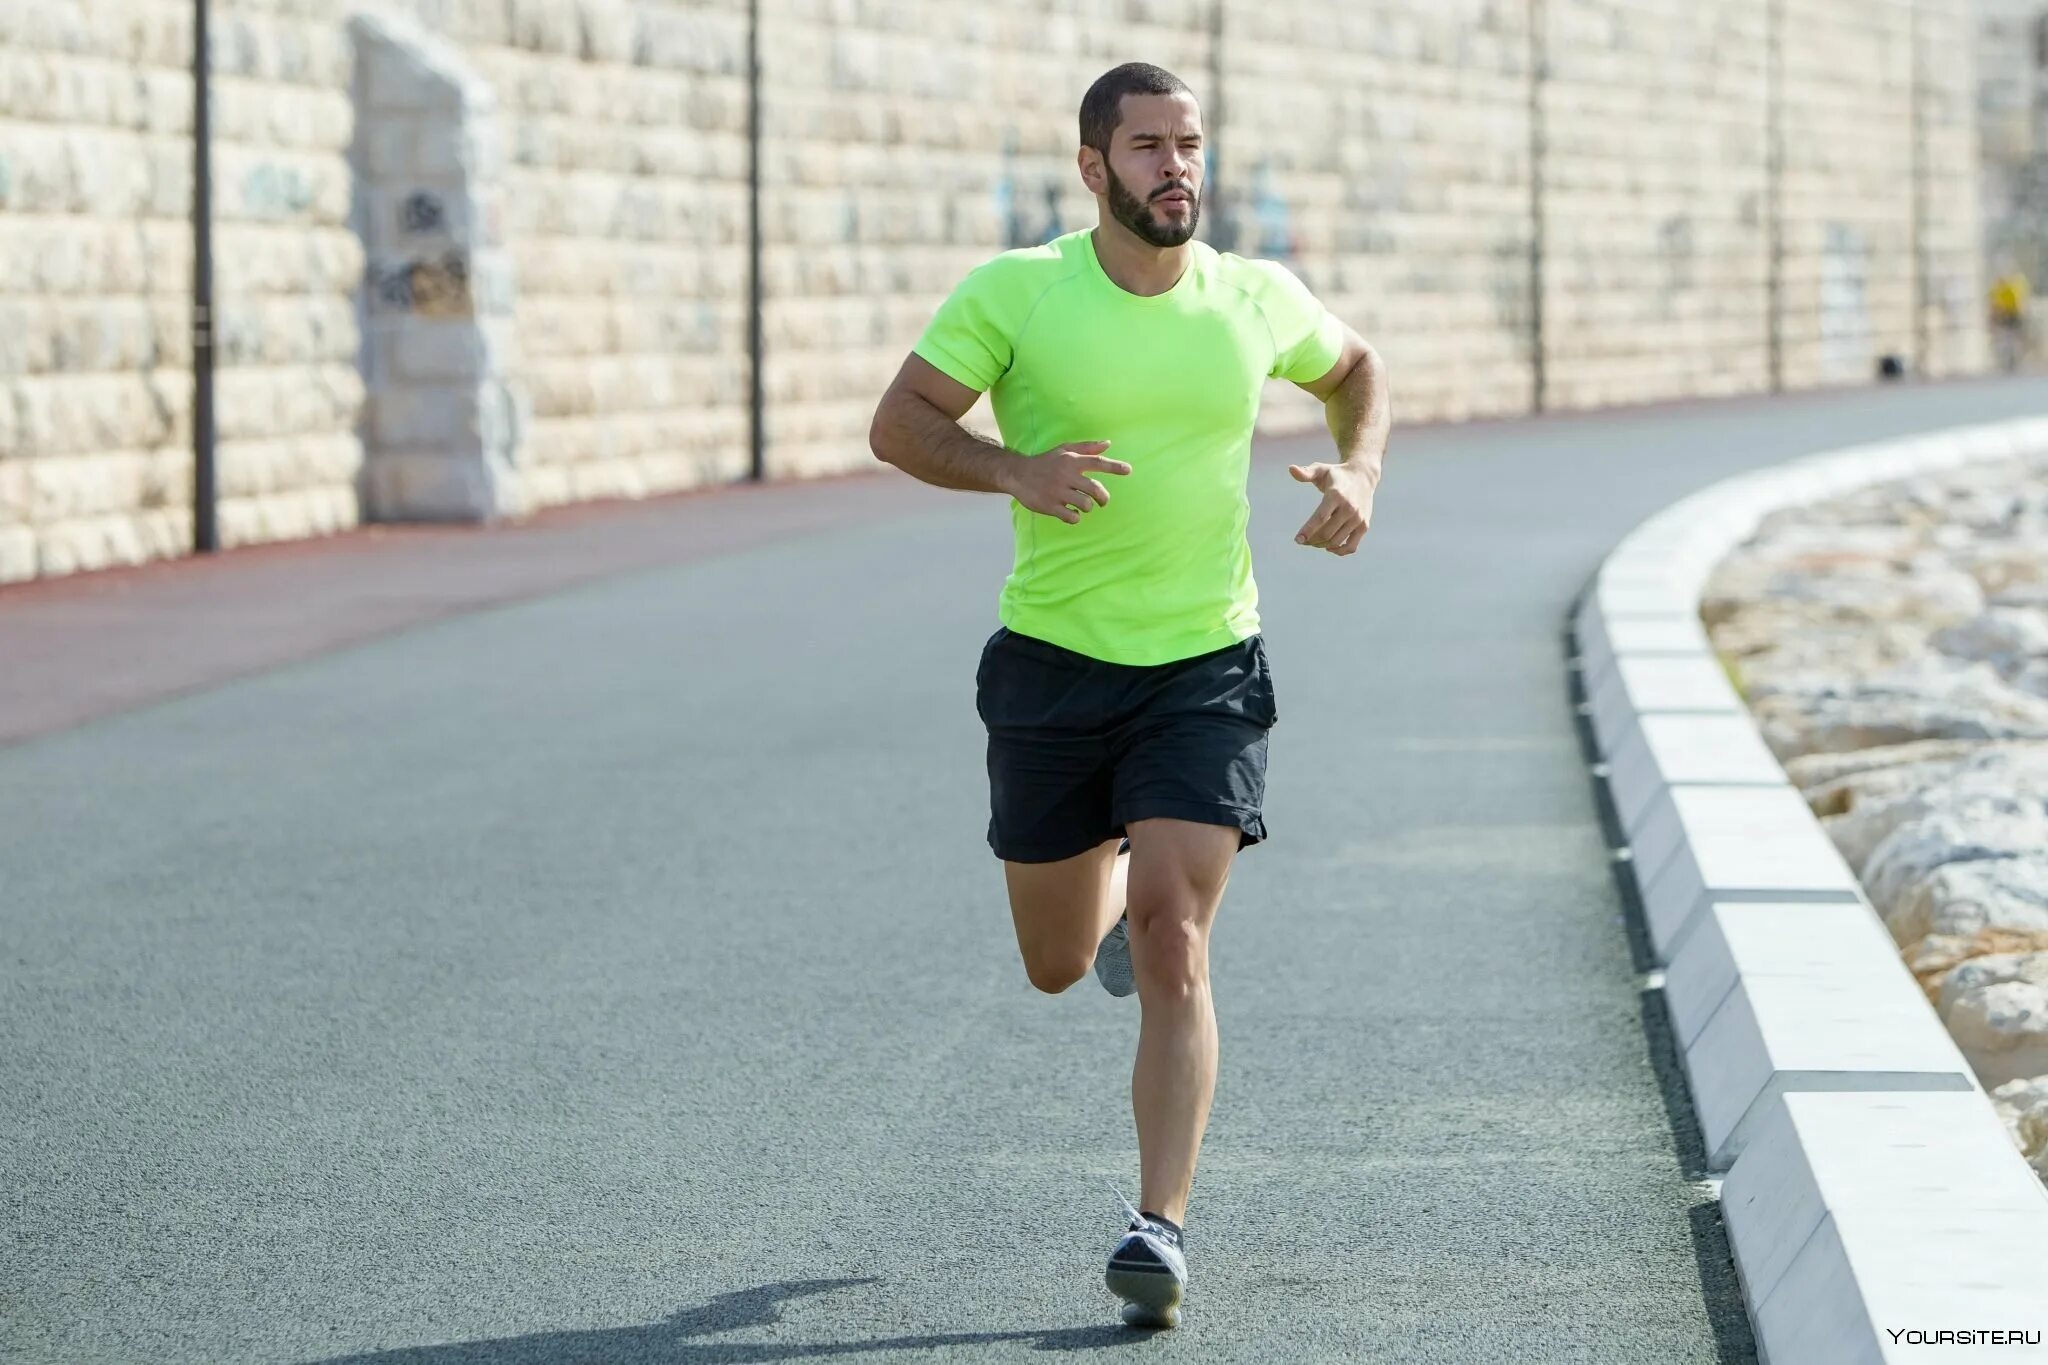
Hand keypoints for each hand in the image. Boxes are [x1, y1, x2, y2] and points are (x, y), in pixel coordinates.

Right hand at [1005, 440, 1131, 523]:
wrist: (1018, 473)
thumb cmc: (1046, 462)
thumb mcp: (1064, 450)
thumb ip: (1086, 448)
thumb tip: (1108, 444)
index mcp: (1071, 461)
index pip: (1097, 462)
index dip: (1114, 467)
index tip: (1129, 470)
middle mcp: (1066, 475)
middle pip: (1095, 489)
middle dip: (1103, 498)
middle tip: (1102, 501)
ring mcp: (1057, 492)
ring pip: (1085, 504)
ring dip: (1088, 507)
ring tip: (1082, 505)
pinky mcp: (1050, 506)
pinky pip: (1072, 517)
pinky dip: (1075, 517)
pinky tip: (1070, 513)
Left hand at [1289, 462, 1375, 554]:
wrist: (1363, 476)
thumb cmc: (1336, 474)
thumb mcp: (1321, 470)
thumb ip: (1306, 472)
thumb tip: (1290, 469)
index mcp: (1336, 495)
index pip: (1320, 517)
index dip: (1308, 531)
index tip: (1297, 540)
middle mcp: (1349, 508)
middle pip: (1327, 532)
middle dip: (1311, 540)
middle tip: (1303, 540)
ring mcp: (1358, 518)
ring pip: (1337, 541)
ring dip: (1322, 545)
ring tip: (1314, 542)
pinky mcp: (1364, 526)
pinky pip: (1351, 546)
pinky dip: (1339, 551)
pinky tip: (1329, 547)